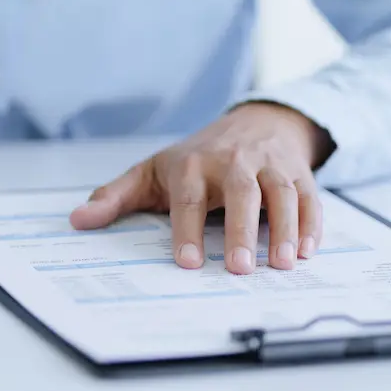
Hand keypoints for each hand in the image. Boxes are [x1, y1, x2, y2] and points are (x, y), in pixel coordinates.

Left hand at [69, 102, 333, 274]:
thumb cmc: (196, 157)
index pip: (189, 199)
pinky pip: (310, 197)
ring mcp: (269, 165)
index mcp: (192, 166)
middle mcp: (233, 162)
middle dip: (241, 231)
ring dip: (285, 229)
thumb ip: (115, 197)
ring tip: (283, 264)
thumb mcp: (151, 172)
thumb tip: (77, 220)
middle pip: (241, 194)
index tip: (186, 263)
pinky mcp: (298, 171)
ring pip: (281, 194)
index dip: (186, 231)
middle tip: (240, 269)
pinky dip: (313, 223)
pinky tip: (309, 251)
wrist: (255, 121)